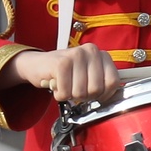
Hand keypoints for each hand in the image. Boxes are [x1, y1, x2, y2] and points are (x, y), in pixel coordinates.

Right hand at [2, 45, 122, 107]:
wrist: (37, 64)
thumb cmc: (65, 72)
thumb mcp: (88, 75)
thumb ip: (102, 83)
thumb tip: (113, 99)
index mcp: (101, 54)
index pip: (113, 82)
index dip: (104, 95)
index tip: (96, 96)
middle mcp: (91, 51)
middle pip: (97, 89)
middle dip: (85, 96)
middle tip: (75, 90)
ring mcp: (76, 55)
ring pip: (81, 92)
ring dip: (70, 96)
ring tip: (65, 86)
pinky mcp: (60, 63)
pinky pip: (66, 92)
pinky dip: (59, 95)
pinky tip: (57, 85)